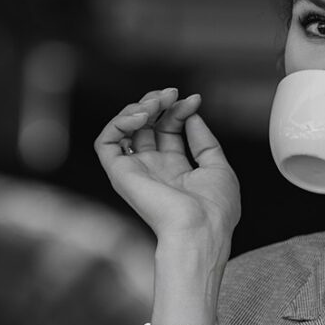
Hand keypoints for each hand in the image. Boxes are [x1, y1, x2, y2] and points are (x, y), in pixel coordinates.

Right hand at [94, 88, 239, 249]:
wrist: (200, 230)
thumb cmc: (214, 210)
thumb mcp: (218, 167)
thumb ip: (204, 140)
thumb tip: (191, 115)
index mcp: (177, 170)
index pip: (170, 129)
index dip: (179, 111)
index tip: (194, 100)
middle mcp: (154, 169)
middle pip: (147, 126)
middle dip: (158, 103)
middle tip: (171, 94)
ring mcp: (136, 171)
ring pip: (125, 129)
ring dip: (139, 108)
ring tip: (157, 102)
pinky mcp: (120, 174)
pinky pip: (106, 142)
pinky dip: (119, 122)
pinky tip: (142, 116)